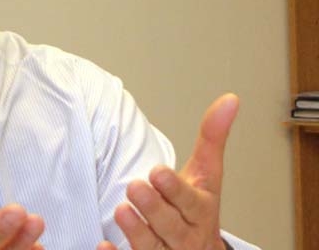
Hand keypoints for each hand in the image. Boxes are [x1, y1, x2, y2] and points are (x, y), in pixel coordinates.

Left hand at [97, 93, 238, 249]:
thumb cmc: (197, 209)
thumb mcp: (207, 175)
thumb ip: (212, 138)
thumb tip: (230, 99)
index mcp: (201, 212)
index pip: (190, 202)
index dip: (175, 189)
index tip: (157, 172)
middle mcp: (186, 237)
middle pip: (171, 226)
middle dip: (154, 208)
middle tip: (135, 187)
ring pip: (152, 248)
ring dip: (136, 231)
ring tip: (120, 211)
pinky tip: (104, 246)